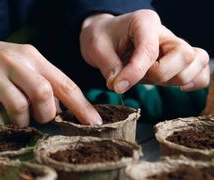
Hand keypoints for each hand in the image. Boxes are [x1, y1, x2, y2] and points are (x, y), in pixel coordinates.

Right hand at [0, 37, 101, 126]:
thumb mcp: (22, 64)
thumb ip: (42, 82)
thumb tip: (61, 108)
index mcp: (31, 56)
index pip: (63, 83)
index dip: (81, 106)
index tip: (94, 123)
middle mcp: (13, 61)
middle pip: (44, 94)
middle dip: (46, 114)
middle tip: (38, 118)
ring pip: (19, 107)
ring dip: (21, 121)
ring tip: (16, 120)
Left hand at [80, 9, 209, 93]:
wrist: (105, 36)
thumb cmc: (101, 38)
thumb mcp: (96, 49)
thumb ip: (109, 67)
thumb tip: (120, 86)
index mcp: (144, 22)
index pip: (149, 50)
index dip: (135, 73)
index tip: (117, 86)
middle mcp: (164, 33)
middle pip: (184, 55)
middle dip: (160, 74)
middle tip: (136, 77)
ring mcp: (173, 46)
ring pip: (197, 62)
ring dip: (175, 79)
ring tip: (150, 79)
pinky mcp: (175, 60)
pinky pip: (199, 70)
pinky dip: (193, 81)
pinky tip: (177, 87)